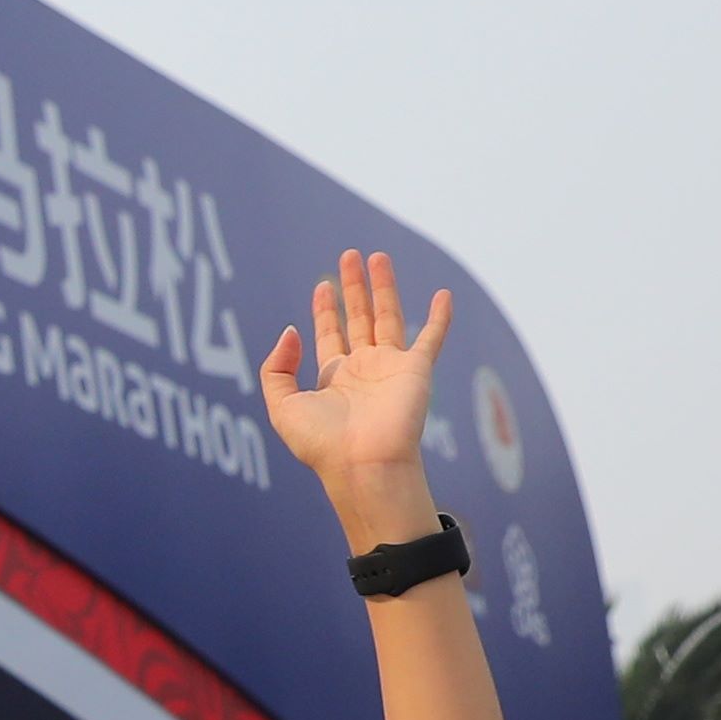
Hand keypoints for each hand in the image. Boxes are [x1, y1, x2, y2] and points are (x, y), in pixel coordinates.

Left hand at [260, 248, 455, 527]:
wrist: (362, 464)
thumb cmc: (322, 443)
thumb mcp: (282, 406)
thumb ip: (277, 368)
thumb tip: (291, 331)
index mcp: (334, 378)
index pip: (330, 334)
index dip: (326, 309)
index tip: (322, 284)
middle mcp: (363, 370)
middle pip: (359, 318)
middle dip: (353, 287)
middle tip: (349, 256)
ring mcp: (391, 368)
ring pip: (389, 317)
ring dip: (384, 287)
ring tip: (378, 257)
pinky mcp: (416, 371)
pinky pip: (431, 337)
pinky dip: (439, 316)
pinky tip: (443, 294)